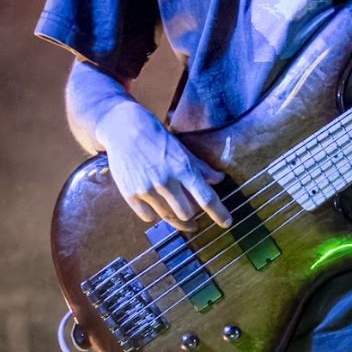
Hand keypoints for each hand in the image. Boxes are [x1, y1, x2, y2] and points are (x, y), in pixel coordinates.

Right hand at [94, 102, 231, 228]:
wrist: (124, 129)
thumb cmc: (157, 139)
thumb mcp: (182, 150)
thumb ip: (201, 168)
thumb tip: (219, 179)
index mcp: (183, 169)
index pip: (206, 197)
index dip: (219, 213)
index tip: (227, 223)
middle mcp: (165, 181)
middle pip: (187, 213)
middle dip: (191, 213)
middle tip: (190, 209)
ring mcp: (147, 188)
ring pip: (168, 216)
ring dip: (174, 215)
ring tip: (175, 209)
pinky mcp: (130, 194)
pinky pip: (148, 217)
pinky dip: (154, 213)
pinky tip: (155, 203)